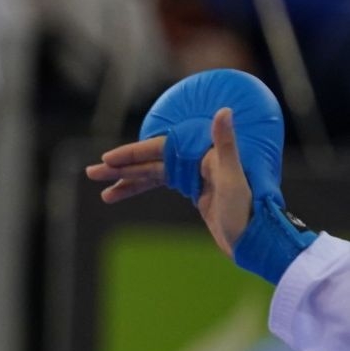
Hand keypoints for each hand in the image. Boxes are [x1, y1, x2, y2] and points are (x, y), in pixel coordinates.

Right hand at [85, 106, 252, 255]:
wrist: (257, 239)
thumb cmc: (248, 211)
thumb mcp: (234, 179)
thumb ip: (226, 144)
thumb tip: (224, 111)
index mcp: (204, 156)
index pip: (160, 151)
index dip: (132, 154)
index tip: (108, 159)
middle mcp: (197, 162)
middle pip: (151, 162)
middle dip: (120, 168)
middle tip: (92, 172)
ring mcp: (195, 177)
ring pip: (151, 176)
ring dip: (126, 181)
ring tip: (102, 192)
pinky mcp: (195, 191)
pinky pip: (159, 186)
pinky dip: (140, 190)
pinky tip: (120, 194)